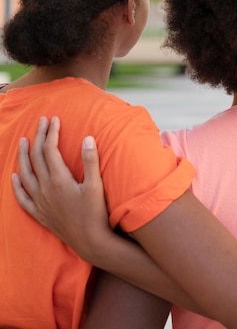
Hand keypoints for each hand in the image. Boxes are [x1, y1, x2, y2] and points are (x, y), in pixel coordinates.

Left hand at [11, 116, 110, 259]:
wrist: (90, 241)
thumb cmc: (96, 213)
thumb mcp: (96, 186)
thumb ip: (90, 161)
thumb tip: (87, 138)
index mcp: (59, 180)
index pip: (50, 150)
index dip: (51, 133)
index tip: (54, 120)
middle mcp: (45, 189)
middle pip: (36, 158)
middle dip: (38, 138)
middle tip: (41, 122)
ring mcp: (41, 202)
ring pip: (25, 175)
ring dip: (23, 156)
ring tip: (23, 142)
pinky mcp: (40, 214)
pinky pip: (22, 198)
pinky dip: (16, 185)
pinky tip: (15, 177)